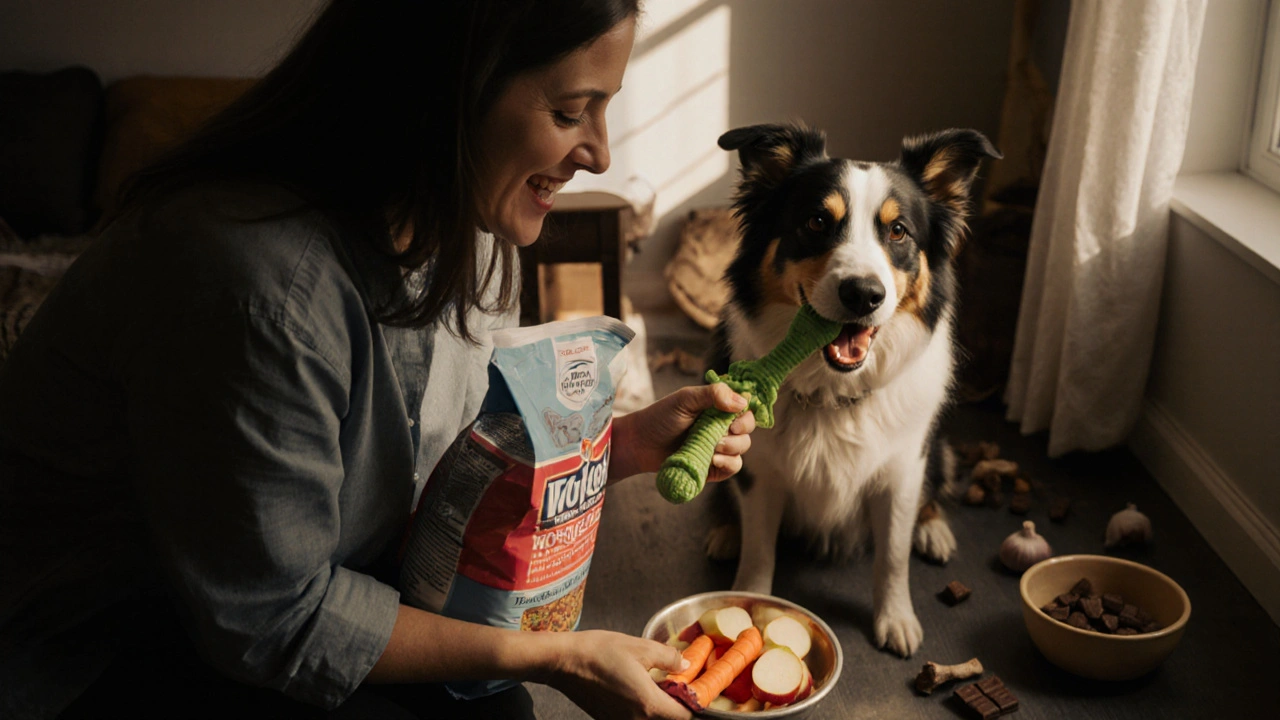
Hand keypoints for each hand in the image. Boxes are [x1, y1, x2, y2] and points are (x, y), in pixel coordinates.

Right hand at [543, 630, 692, 719]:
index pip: (684, 716)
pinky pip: (634, 718)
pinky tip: (638, 687)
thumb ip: (668, 658)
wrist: (563, 662)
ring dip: (658, 706)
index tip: (694, 689)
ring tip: (657, 684)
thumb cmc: (599, 652)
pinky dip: (642, 708)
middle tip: (677, 684)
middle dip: (676, 704)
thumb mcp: (640, 647)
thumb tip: (684, 665)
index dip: (693, 703)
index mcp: (648, 704)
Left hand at [609, 384, 755, 481]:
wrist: (640, 445)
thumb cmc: (660, 418)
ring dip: (732, 447)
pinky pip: (734, 467)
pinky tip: (713, 460)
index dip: (745, 412)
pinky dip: (729, 464)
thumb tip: (743, 402)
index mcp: (717, 406)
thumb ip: (713, 394)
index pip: (744, 406)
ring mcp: (718, 446)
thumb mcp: (685, 399)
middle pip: (747, 428)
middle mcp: (720, 425)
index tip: (734, 418)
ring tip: (712, 447)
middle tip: (721, 433)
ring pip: (742, 447)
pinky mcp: (713, 466)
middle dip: (739, 431)